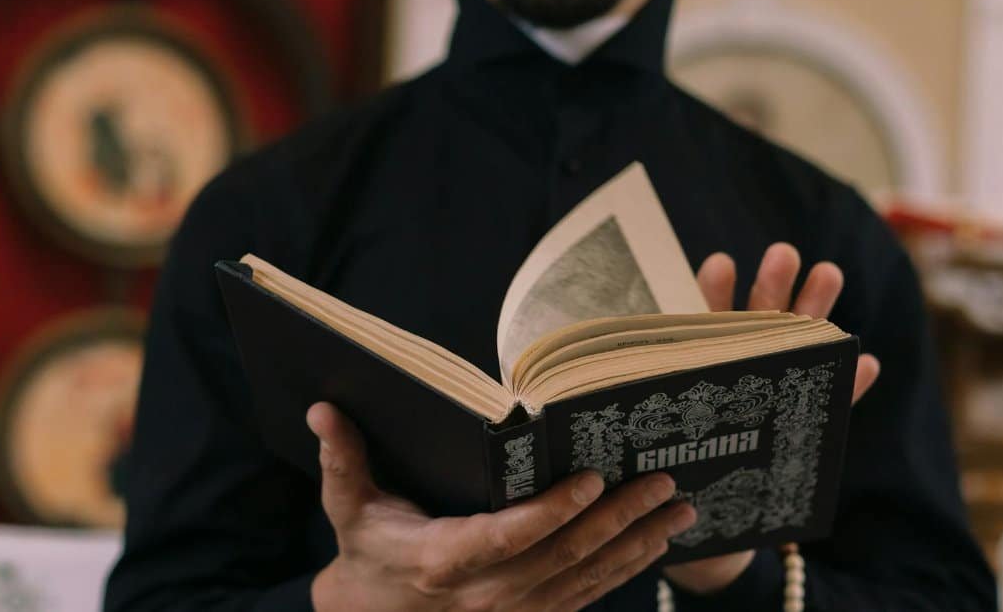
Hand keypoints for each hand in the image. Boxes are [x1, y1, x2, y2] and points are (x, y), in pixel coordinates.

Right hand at [305, 402, 698, 610]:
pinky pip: (586, 597)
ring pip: (586, 580)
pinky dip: (625, 570)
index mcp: (445, 561)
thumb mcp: (348, 507)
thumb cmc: (367, 551)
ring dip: (636, 544)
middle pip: (564, 557)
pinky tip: (656, 542)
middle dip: (618, 519)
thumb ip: (342, 459)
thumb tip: (322, 409)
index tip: (590, 480)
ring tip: (679, 509)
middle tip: (662, 484)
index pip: (508, 537)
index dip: (552, 513)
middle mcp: (487, 595)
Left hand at [662, 244, 881, 594]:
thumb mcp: (643, 442)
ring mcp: (777, 397)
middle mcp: (738, 374)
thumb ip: (627, 408)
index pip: (702, 324)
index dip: (711, 293)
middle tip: (783, 253)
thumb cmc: (662, 483)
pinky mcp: (805, 431)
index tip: (719, 264)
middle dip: (770, 285)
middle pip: (756, 322)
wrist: (695, 539)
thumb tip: (583, 380)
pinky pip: (833, 404)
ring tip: (826, 274)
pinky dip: (850, 385)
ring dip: (815, 312)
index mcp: (695, 369)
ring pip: (799, 349)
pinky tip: (865, 362)